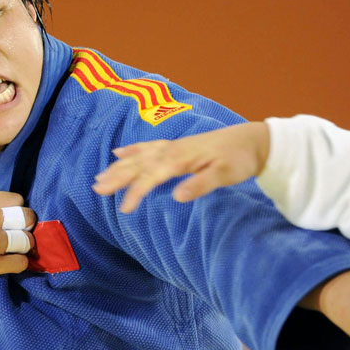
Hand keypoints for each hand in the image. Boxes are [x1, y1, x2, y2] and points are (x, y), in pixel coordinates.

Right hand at [0, 191, 36, 287]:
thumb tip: (9, 209)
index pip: (18, 200)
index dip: (19, 210)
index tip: (14, 220)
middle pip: (27, 218)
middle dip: (27, 226)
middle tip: (21, 234)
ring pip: (26, 241)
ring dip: (25, 246)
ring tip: (16, 249)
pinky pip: (20, 262)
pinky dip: (19, 263)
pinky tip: (11, 262)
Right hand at [92, 121, 269, 212]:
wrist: (252, 140)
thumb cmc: (238, 160)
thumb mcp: (224, 175)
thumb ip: (200, 185)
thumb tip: (177, 196)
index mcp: (181, 158)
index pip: (151, 176)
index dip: (135, 192)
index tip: (124, 209)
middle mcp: (172, 150)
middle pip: (138, 164)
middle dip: (117, 177)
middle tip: (97, 190)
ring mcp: (173, 146)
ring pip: (139, 156)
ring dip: (118, 166)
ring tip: (99, 178)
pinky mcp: (177, 146)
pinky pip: (148, 146)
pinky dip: (132, 150)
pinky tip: (119, 152)